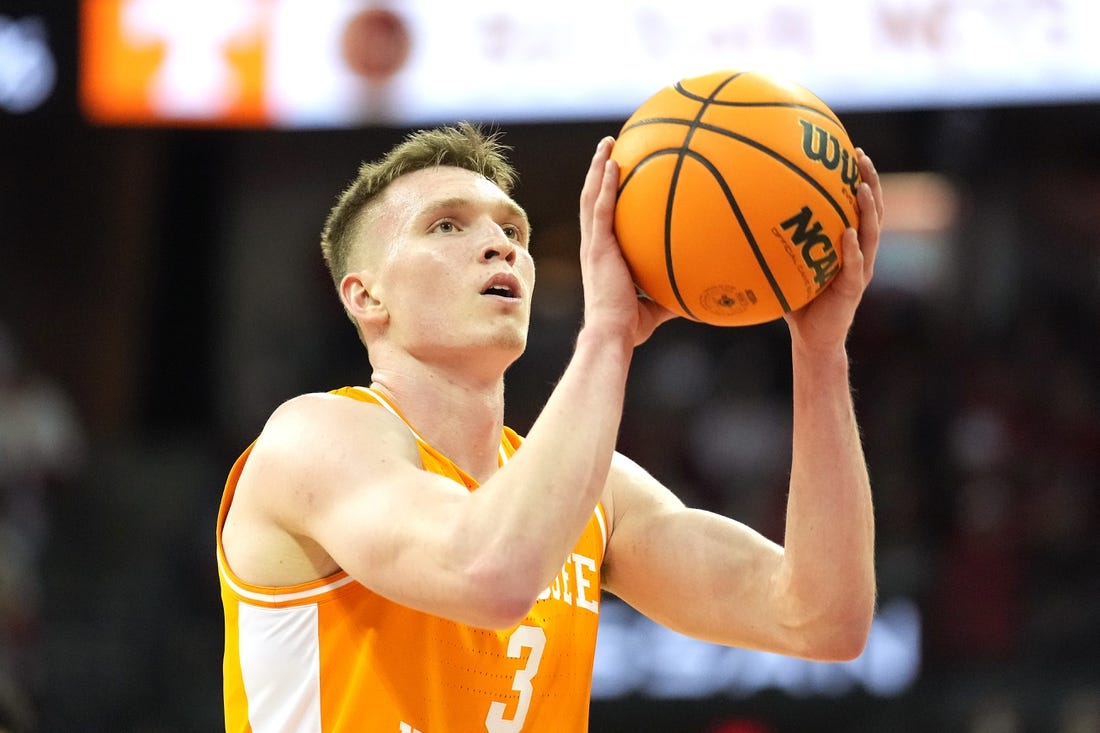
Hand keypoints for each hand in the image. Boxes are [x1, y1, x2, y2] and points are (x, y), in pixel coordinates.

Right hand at [578, 137, 676, 344]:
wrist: (613, 334)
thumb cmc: (630, 327)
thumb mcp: (656, 305)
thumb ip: (673, 292)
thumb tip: (701, 292)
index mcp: (602, 255)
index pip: (600, 217)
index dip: (604, 194)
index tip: (614, 173)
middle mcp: (594, 245)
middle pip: (592, 198)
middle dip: (600, 170)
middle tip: (610, 147)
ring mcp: (593, 244)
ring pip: (591, 196)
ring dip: (599, 167)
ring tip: (607, 143)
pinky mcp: (598, 247)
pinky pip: (601, 209)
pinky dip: (607, 185)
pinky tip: (615, 164)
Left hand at [784, 148, 883, 353]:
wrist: (813, 340)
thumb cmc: (798, 303)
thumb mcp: (786, 268)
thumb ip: (774, 245)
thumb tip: (740, 219)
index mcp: (848, 244)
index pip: (857, 205)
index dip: (858, 178)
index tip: (849, 150)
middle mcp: (859, 253)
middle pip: (872, 210)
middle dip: (869, 181)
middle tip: (859, 156)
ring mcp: (860, 270)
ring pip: (871, 234)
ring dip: (868, 209)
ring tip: (862, 187)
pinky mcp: (853, 289)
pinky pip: (854, 265)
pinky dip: (852, 249)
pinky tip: (850, 232)